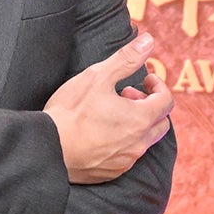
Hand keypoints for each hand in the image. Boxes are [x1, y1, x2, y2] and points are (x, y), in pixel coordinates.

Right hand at [43, 31, 173, 183]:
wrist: (46, 149)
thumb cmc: (70, 112)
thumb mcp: (98, 76)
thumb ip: (127, 59)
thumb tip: (148, 41)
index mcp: (140, 119)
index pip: (166, 101)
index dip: (159, 86)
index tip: (145, 79)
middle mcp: (138, 143)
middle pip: (160, 123)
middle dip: (150, 105)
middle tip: (127, 95)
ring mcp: (126, 161)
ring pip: (144, 140)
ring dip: (137, 123)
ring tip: (112, 112)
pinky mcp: (111, 172)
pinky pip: (128, 156)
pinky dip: (124, 141)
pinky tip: (103, 132)